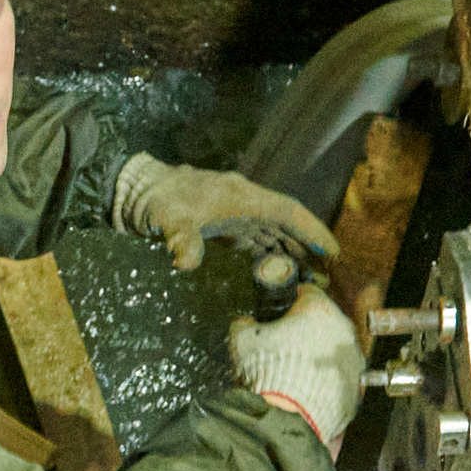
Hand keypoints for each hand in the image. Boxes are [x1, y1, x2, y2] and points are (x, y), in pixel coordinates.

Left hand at [113, 153, 340, 270]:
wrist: (136, 191)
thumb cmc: (156, 201)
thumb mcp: (168, 220)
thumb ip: (181, 239)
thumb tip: (185, 262)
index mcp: (241, 196)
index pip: (286, 211)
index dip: (311, 230)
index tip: (333, 251)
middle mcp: (245, 202)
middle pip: (287, 225)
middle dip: (309, 249)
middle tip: (329, 277)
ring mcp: (236, 213)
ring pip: (274, 233)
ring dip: (294, 254)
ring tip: (313, 279)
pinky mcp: (225, 225)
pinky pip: (258, 240)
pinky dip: (272, 255)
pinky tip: (281, 272)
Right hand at [228, 285, 362, 452]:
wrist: (286, 418)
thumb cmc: (268, 375)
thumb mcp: (242, 340)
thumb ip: (245, 323)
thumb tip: (244, 322)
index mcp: (317, 310)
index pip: (306, 292)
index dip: (291, 301)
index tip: (283, 311)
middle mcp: (342, 330)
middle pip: (325, 321)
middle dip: (308, 330)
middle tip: (287, 344)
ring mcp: (353, 358)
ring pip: (335, 348)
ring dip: (320, 354)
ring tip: (297, 371)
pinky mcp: (357, 384)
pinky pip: (342, 375)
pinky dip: (328, 379)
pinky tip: (309, 387)